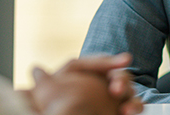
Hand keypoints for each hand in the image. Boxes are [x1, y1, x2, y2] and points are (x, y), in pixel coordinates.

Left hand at [23, 53, 142, 114]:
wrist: (56, 111)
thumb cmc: (53, 100)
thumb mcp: (47, 90)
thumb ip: (44, 80)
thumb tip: (35, 70)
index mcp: (91, 71)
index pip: (104, 62)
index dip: (113, 61)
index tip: (126, 59)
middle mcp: (105, 82)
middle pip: (119, 75)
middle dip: (120, 79)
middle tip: (115, 89)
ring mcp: (114, 98)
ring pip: (129, 92)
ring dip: (131, 97)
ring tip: (126, 108)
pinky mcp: (119, 110)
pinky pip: (131, 108)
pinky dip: (133, 108)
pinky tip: (127, 112)